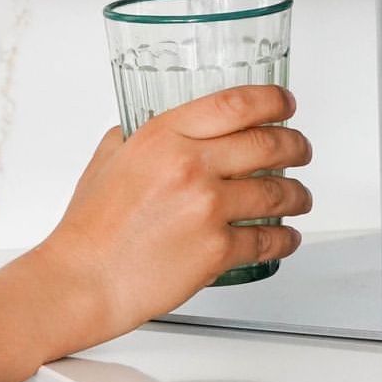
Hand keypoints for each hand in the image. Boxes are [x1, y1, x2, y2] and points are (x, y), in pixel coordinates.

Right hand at [27, 86, 311, 358]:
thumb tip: (167, 127)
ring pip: (276, 192)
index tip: (286, 104)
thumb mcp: (110, 157)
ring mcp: (206, 208)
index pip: (236, 103)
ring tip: (300, 196)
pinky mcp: (215, 251)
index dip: (272, 100)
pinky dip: (284, 239)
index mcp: (164, 136)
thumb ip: (143, 135)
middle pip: (268, 143)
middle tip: (301, 150)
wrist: (80, 281)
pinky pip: (267, 240)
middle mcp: (190, 166)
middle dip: (295, 146)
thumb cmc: (89, 227)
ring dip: (297, 194)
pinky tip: (286, 237)